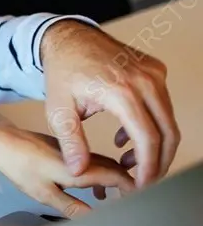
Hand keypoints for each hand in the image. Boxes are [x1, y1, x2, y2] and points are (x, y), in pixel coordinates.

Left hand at [0, 127, 135, 216]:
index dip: (135, 191)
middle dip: (130, 187)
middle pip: (119, 170)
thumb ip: (72, 208)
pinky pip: (95, 162)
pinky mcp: (69, 149)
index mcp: (81, 167)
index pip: (120, 178)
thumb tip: (96, 220)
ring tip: (113, 202)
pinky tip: (93, 189)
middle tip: (133, 206)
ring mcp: (77, 150)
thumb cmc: (19, 166)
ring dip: (116, 182)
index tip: (140, 205)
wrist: (1, 142)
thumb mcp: (44, 193)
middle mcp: (84, 156)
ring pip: (108, 166)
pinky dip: (101, 176)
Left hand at [41, 20, 178, 186]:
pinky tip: (126, 139)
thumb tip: (79, 171)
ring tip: (127, 163)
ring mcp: (154, 73)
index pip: (148, 138)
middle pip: (167, 132)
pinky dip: (151, 126)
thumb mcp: (58, 110)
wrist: (68, 39)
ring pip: (168, 120)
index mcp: (121, 92)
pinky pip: (162, 105)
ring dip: (154, 146)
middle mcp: (144, 81)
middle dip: (159, 162)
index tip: (141, 186)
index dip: (149, 167)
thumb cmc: (62, 72)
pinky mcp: (156, 70)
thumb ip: (70, 142)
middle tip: (142, 182)